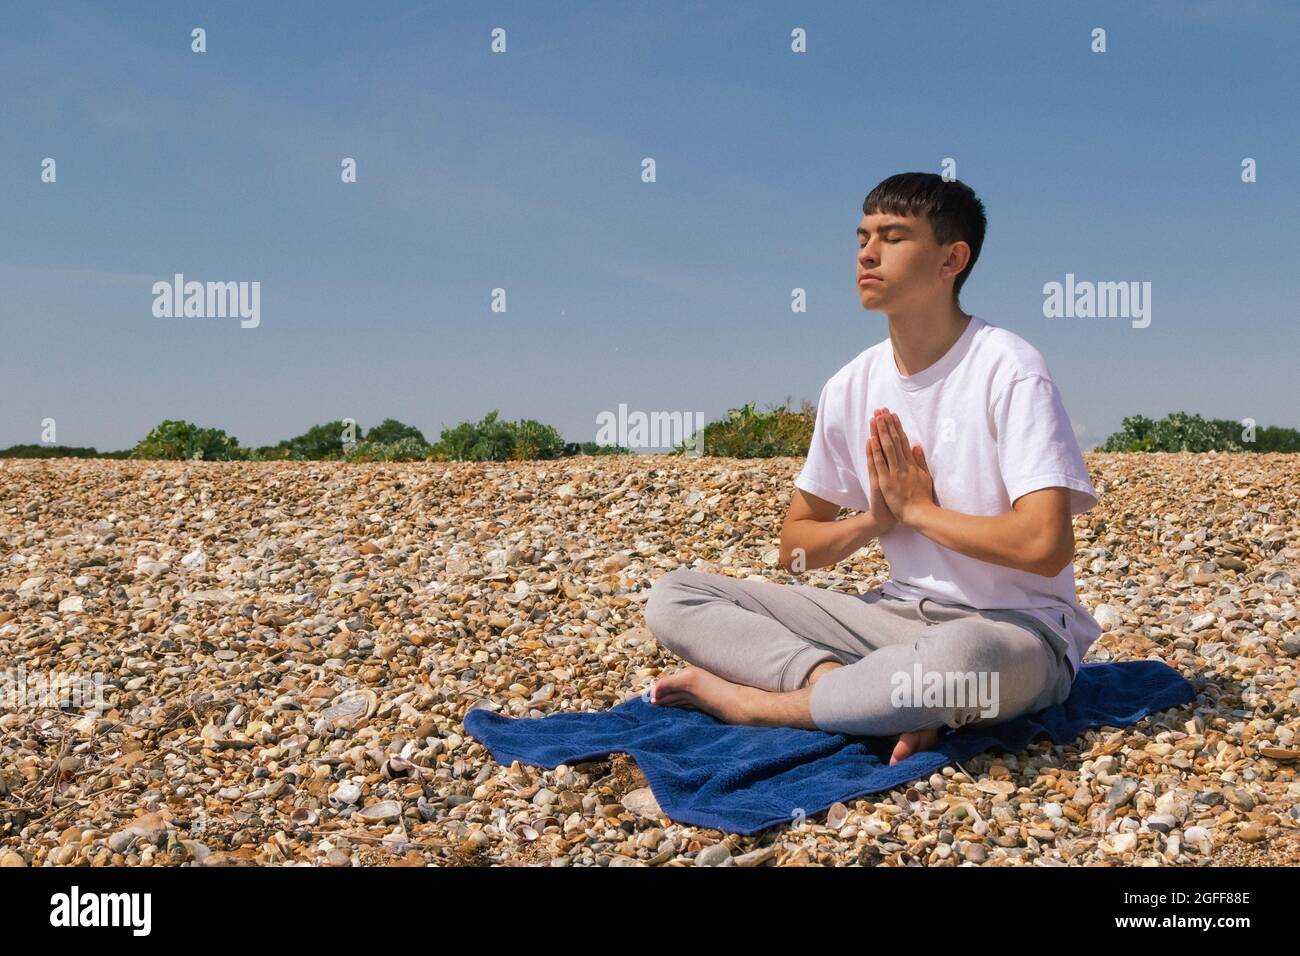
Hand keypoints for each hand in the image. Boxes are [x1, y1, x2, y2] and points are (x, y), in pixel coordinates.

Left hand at [868, 408, 937, 526]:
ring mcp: (894, 472)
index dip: (897, 427)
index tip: (892, 415)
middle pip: (894, 440)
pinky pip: (879, 463)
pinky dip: (875, 451)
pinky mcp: (886, 481)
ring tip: (876, 418)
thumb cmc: (922, 498)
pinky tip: (871, 439)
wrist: (919, 514)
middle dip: (887, 424)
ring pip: (886, 448)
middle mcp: (903, 465)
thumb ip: (920, 461)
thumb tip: (917, 445)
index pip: (903, 441)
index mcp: (912, 464)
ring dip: (880, 432)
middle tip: (882, 410)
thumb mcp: (925, 477)